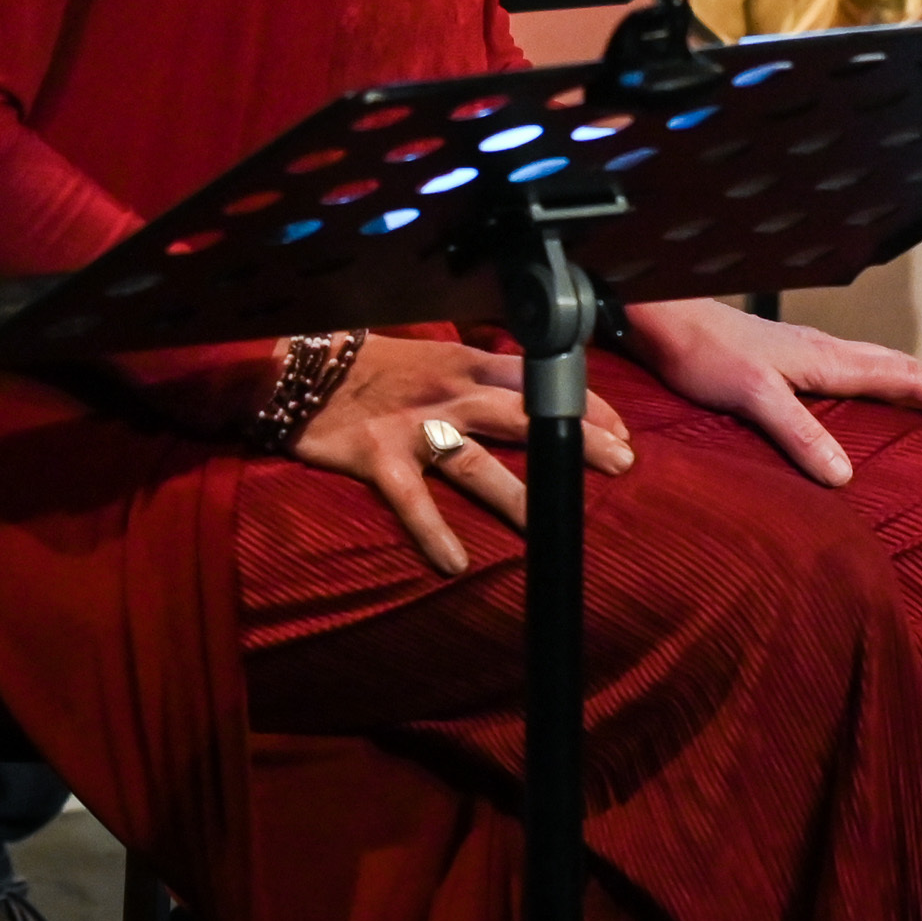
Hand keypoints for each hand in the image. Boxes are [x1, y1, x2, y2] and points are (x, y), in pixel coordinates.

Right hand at [288, 334, 637, 575]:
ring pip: (477, 461)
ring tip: (553, 527)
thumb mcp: (433, 356)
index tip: (623, 428)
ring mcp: (414, 426)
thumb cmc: (369, 364)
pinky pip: (411, 500)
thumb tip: (527, 389)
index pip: (538, 379)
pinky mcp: (378, 457)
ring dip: (516, 494)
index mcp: (465, 362)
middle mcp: (449, 392)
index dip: (583, 401)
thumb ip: (478, 372)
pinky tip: (455, 565)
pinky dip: (432, 532)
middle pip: (526, 415)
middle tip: (624, 462)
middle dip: (577, 437)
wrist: (296, 365)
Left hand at [614, 299, 921, 487]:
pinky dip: (884, 385)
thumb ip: (798, 432)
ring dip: (918, 385)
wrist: (665, 319)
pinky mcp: (791, 360)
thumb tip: (844, 476)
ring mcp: (811, 353)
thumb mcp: (752, 395)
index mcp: (828, 359)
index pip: (905, 377)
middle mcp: (827, 351)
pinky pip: (857, 371)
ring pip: (882, 366)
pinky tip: (872, 401)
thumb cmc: (704, 352)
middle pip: (904, 367)